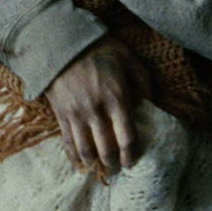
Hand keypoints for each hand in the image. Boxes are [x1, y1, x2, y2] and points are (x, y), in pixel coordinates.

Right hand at [45, 37, 150, 176]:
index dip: (131, 155)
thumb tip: (151, 100)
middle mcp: (96, 110)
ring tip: (100, 167)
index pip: (127, 137)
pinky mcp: (62, 115)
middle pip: (107, 150)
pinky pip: (68, 143)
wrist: (60, 43)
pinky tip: (80, 162)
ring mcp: (77, 115)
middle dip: (113, 164)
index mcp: (116, 97)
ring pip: (86, 151)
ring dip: (94, 164)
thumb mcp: (126, 57)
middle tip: (117, 167)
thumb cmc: (97, 49)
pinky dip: (74, 157)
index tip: (132, 160)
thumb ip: (143, 78)